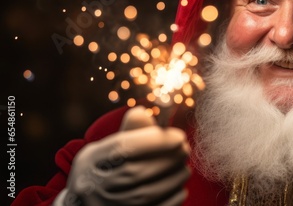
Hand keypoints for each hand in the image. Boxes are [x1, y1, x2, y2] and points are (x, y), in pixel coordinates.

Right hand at [56, 106, 189, 205]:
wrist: (90, 203)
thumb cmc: (108, 168)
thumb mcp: (111, 147)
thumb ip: (131, 130)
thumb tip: (145, 112)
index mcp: (89, 161)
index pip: (123, 148)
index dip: (154, 141)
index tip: (179, 136)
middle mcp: (92, 187)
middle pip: (135, 172)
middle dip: (168, 159)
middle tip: (186, 150)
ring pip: (146, 194)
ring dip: (173, 179)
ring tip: (185, 168)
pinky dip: (171, 199)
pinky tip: (180, 187)